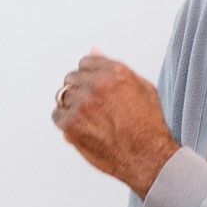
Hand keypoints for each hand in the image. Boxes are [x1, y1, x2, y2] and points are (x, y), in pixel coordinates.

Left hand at [51, 51, 180, 196]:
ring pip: (62, 96)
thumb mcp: (142, 88)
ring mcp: (82, 104)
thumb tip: (94, 49)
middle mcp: (96, 85)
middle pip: (72, 78)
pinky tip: (81, 128)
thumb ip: (114, 68)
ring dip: (72, 105)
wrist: (148, 157)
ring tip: (89, 119)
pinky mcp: (72, 124)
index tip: (94, 88)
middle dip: (80, 90)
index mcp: (115, 72)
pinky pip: (57, 115)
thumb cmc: (149, 126)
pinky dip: (65, 121)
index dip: (90, 77)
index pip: (86, 63)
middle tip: (94, 107)